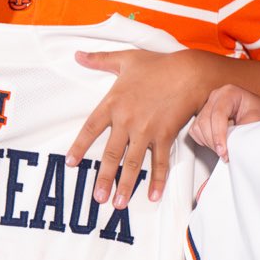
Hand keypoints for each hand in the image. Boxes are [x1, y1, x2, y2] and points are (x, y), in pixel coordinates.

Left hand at [68, 49, 208, 208]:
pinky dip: (157, 180)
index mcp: (114, 102)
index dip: (80, 146)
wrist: (188, 72)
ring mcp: (146, 130)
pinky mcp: (165, 135)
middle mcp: (127, 120)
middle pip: (111, 154)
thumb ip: (99, 59)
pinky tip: (152, 196)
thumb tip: (78, 55)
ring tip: (117, 204)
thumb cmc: (157, 65)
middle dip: (103, 178)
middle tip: (97, 198)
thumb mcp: (126, 59)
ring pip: (133, 163)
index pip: (91, 128)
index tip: (71, 163)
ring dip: (126, 185)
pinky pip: (159, 162)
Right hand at [189, 83, 259, 159]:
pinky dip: (205, 141)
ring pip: (198, 127)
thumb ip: (239, 133)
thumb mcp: (255, 124)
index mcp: (229, 92)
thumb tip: (227, 145)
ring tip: (225, 147)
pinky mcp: (206, 116)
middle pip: (204, 122)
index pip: (217, 115)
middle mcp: (217, 96)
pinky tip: (220, 142)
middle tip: (226, 155)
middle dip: (214, 141)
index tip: (223, 152)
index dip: (219, 135)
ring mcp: (210, 106)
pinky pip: (196, 131)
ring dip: (209, 142)